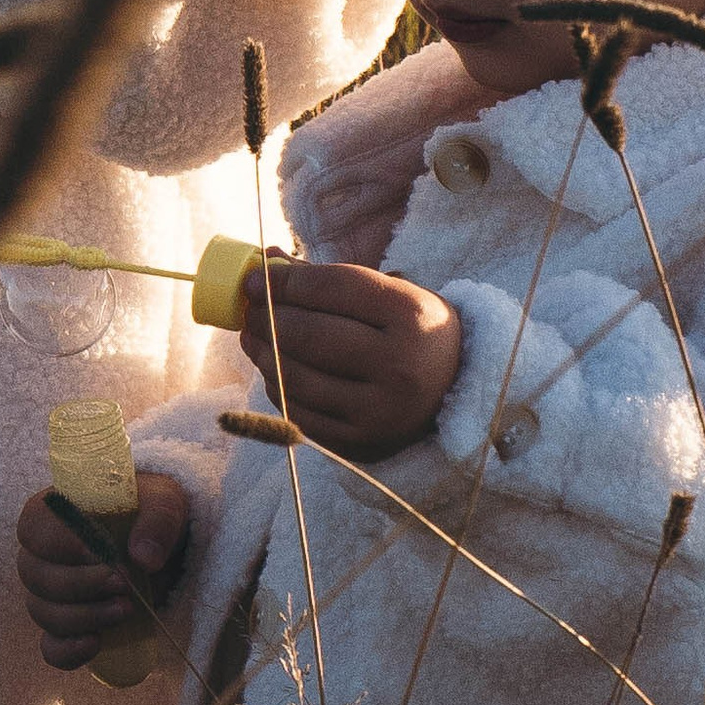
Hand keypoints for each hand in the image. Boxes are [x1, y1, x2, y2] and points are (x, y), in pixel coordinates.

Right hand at [16, 470, 191, 671]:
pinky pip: (51, 648)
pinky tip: (96, 644)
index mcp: (57, 513)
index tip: (101, 555)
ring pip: (43, 612)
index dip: (60, 544)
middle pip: (35, 575)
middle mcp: (45, 554)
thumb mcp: (165, 502)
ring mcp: (53, 594)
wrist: (168, 547)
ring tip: (126, 610)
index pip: (32, 527)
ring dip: (84, 616)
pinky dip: (68, 651)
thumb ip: (157, 520)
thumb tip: (143, 557)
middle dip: (80, 585)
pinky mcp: (69, 627)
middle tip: (123, 584)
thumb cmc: (154, 515)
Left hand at [238, 259, 462, 461]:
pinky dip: (278, 387)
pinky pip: (301, 414)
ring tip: (252, 337)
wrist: (455, 388)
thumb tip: (266, 262)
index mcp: (410, 316)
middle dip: (268, 318)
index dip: (286, 282)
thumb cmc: (409, 331)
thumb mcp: (387, 294)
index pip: (334, 289)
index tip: (255, 278)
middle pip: (311, 335)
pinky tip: (272, 369)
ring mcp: (380, 410)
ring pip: (298, 378)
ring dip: (263, 353)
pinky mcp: (361, 442)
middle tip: (248, 309)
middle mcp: (399, 365)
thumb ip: (327, 280)